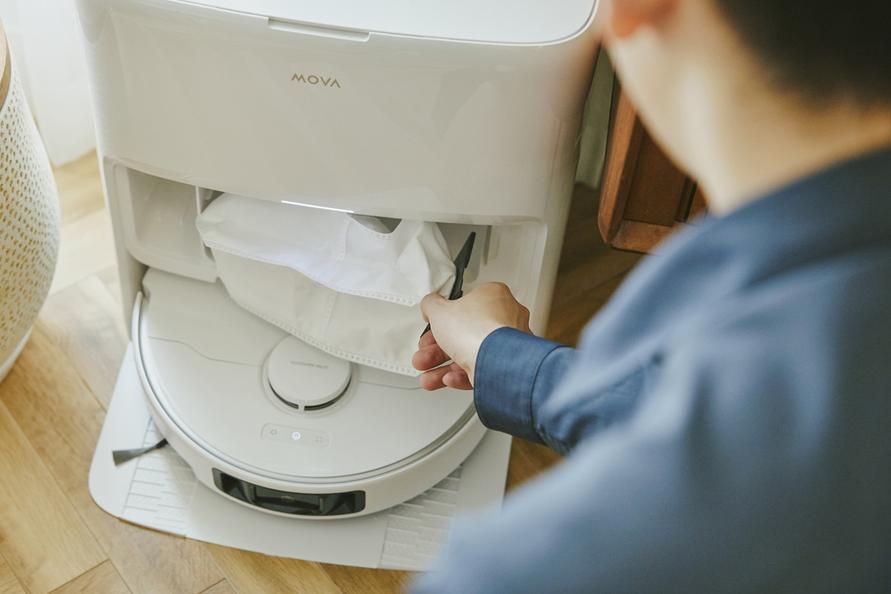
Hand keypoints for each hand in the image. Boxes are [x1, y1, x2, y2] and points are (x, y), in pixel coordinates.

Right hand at [413, 282, 530, 390]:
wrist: (496, 364)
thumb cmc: (479, 332)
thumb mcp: (440, 311)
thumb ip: (432, 305)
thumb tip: (429, 304)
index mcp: (494, 297)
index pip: (464, 306)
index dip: (442, 319)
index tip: (431, 326)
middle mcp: (505, 319)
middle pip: (463, 333)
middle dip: (437, 349)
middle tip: (424, 354)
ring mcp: (506, 345)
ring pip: (469, 354)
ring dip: (443, 366)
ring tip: (428, 375)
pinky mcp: (504, 367)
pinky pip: (479, 369)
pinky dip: (460, 376)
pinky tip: (448, 378)